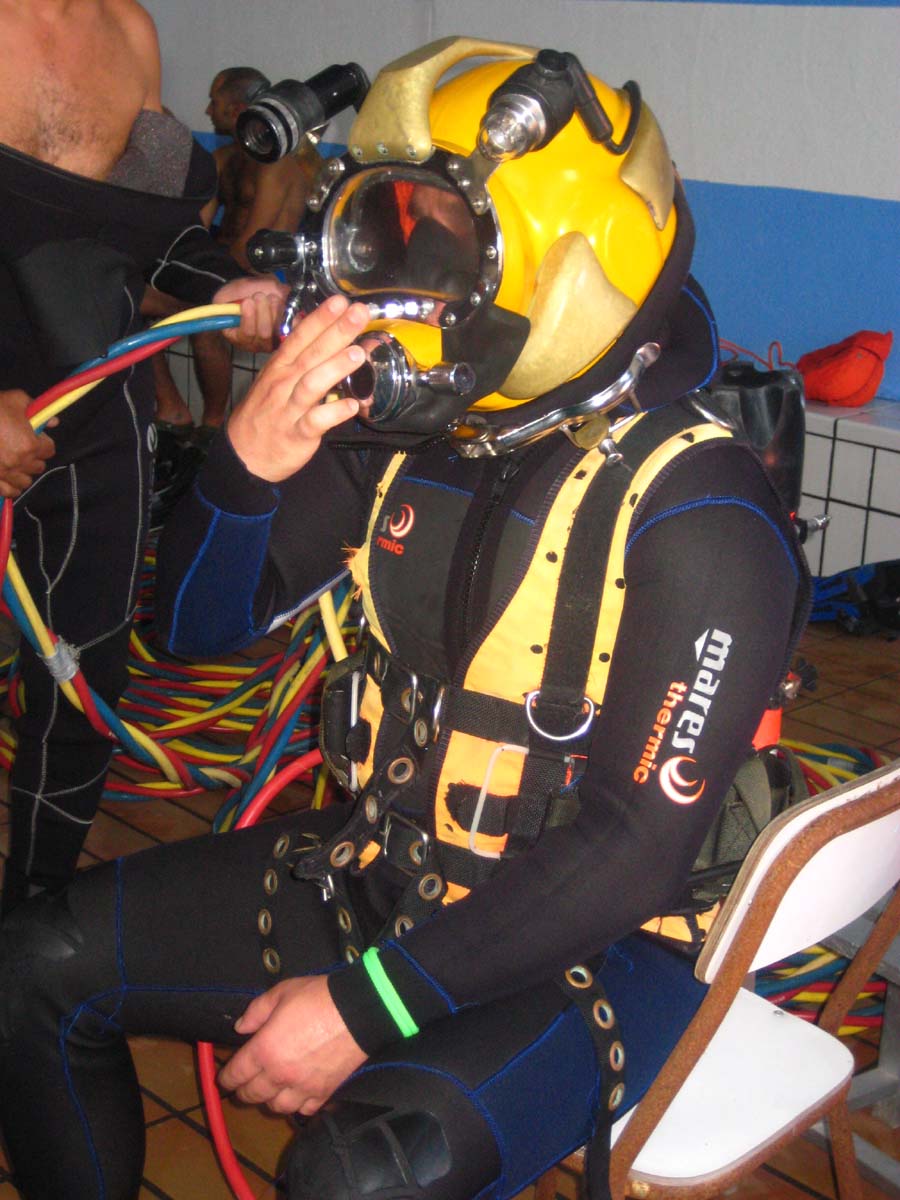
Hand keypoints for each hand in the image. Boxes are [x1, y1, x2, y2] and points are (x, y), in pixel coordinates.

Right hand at [0, 390, 55, 498]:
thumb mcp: (16, 399)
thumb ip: (36, 410)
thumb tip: (52, 421)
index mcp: (29, 445)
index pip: (49, 450)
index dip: (43, 442)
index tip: (36, 438)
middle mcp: (19, 462)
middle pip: (38, 467)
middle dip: (33, 457)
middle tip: (24, 448)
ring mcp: (5, 473)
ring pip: (25, 482)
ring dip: (23, 473)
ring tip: (16, 464)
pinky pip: (9, 492)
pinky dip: (11, 488)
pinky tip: (9, 480)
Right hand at [213, 276, 289, 353]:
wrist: (262, 289)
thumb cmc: (243, 293)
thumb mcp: (227, 294)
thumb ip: (223, 301)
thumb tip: (227, 308)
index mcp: (237, 336)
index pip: (245, 335)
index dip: (248, 318)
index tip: (248, 301)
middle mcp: (255, 343)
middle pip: (263, 334)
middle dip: (263, 312)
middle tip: (260, 296)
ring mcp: (272, 340)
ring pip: (277, 331)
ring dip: (275, 311)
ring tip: (271, 298)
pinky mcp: (287, 334)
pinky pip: (291, 328)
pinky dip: (288, 315)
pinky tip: (282, 305)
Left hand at [220, 975, 366, 1115]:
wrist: (358, 1012)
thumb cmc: (317, 998)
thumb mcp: (282, 992)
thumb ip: (256, 1011)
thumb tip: (241, 1028)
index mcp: (265, 1049)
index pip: (236, 1073)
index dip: (226, 1078)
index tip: (224, 1078)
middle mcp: (280, 1074)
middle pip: (252, 1095)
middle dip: (243, 1091)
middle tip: (243, 1085)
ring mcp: (302, 1087)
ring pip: (276, 1107)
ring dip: (269, 1100)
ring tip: (270, 1091)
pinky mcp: (324, 1093)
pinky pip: (304, 1110)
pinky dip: (297, 1106)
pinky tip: (297, 1095)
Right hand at [226, 294, 369, 481]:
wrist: (244, 455)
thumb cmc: (266, 414)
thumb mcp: (275, 382)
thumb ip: (302, 363)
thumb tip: (331, 343)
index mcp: (280, 368)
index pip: (300, 337)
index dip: (320, 318)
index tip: (341, 301)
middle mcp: (283, 383)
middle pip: (311, 354)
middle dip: (336, 332)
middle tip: (358, 313)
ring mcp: (289, 409)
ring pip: (313, 384)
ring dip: (335, 368)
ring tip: (358, 354)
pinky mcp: (297, 434)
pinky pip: (316, 421)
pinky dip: (334, 413)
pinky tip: (352, 405)